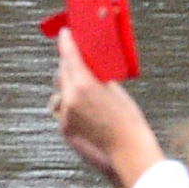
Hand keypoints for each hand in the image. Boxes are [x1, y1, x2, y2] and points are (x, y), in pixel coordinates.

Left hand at [50, 29, 162, 187]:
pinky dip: (70, 105)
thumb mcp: (115, 91)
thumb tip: (88, 67)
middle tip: (77, 59)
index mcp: (84, 84)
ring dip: (68, 86)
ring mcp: (65, 114)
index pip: (69, 55)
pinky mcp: (64, 128)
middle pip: (62, 71)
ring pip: (60, 91)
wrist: (127, 153)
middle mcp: (69, 98)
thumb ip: (97, 77)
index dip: (66, 42)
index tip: (65, 34)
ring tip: (84, 89)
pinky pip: (62, 109)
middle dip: (68, 64)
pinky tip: (86, 110)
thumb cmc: (128, 122)